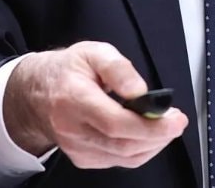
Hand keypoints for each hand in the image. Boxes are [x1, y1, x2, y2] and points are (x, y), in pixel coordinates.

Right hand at [3, 41, 187, 168]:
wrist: (36, 93)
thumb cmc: (68, 71)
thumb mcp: (93, 52)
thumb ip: (118, 68)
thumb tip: (139, 91)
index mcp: (74, 99)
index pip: (115, 123)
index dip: (150, 126)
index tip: (175, 118)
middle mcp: (73, 129)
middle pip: (123, 145)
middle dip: (158, 136)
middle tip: (177, 121)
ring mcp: (77, 148)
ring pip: (124, 157)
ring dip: (153, 144)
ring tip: (167, 126)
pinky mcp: (83, 159)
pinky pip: (119, 161)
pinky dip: (140, 150)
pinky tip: (148, 135)